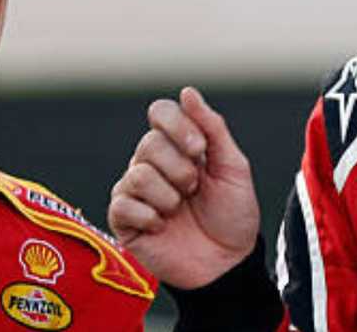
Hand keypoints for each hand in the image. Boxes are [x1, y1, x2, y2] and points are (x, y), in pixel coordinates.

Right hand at [108, 86, 259, 288]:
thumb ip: (213, 128)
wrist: (228, 264)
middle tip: (195, 190)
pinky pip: (123, 203)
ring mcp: (135, 191)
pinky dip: (149, 216)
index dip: (178, 126)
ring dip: (169, 196)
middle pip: (149, 144)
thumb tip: (187, 92)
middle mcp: (151, 162)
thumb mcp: (233, 167)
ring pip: (138, 173)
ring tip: (180, 210)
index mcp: (177, 145)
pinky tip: (162, 227)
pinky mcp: (123, 219)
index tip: (200, 150)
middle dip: (181, 170)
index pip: (160, 112)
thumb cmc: (233, 216)